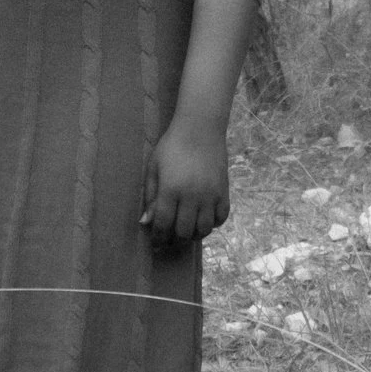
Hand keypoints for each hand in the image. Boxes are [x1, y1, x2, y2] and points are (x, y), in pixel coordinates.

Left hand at [142, 119, 228, 248]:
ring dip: (194, 235)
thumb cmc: (172, 147)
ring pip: (204, 229)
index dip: (158, 238)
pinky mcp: (224, 191)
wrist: (200, 129)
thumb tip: (146, 222)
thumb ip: (150, 196)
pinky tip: (204, 220)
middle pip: (184, 231)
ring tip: (187, 232)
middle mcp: (192, 196)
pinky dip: (213, 224)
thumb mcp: (154, 168)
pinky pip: (221, 218)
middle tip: (170, 239)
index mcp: (171, 189)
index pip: (164, 224)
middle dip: (175, 240)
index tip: (156, 243)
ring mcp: (211, 195)